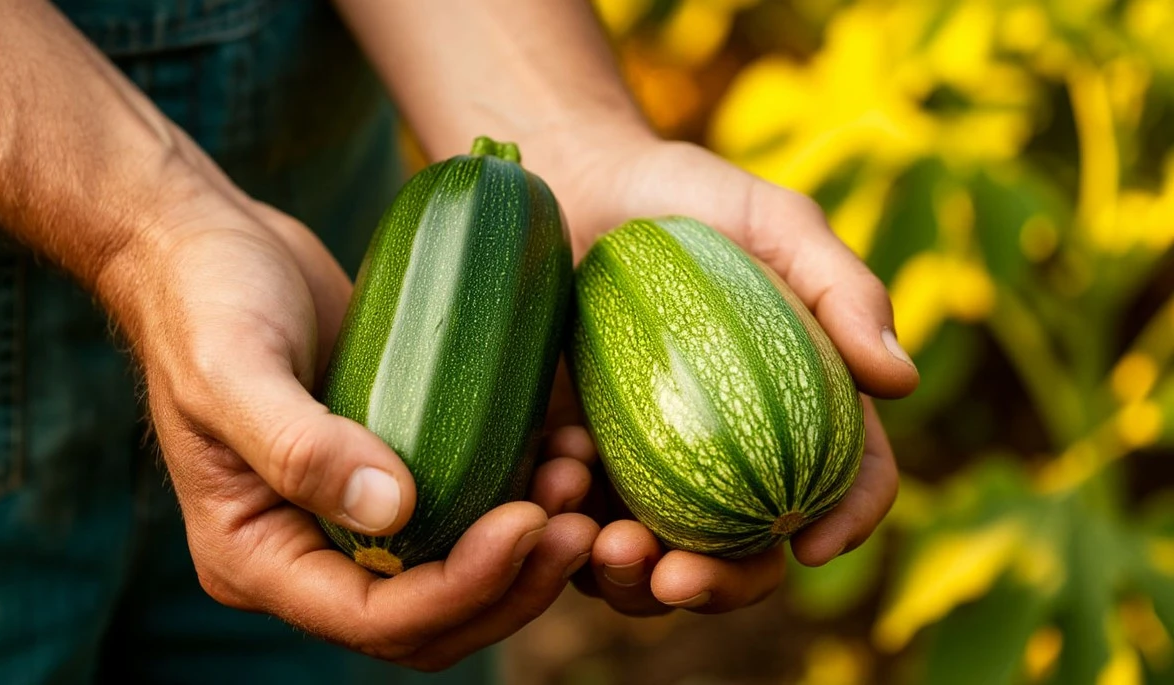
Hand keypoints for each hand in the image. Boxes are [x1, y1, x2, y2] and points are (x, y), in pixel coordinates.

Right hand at [106, 196, 595, 670]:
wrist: (208, 245)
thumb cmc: (202, 302)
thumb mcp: (229, 368)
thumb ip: (298, 446)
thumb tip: (393, 512)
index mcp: (257, 555)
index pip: (372, 617)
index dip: (459, 588)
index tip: (528, 523)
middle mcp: (309, 552)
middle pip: (429, 616)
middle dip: (512, 581)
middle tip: (581, 521)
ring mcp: (352, 514)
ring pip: (457, 572)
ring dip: (529, 547)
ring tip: (576, 476)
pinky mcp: (391, 465)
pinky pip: (463, 509)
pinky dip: (517, 493)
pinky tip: (560, 447)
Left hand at [533, 138, 916, 615]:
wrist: (569, 184)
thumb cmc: (682, 198)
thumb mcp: (769, 221)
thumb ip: (840, 286)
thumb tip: (900, 380)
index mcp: (795, 411)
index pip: (845, 484)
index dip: (844, 525)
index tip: (811, 546)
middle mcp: (725, 456)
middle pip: (744, 557)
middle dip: (716, 587)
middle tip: (670, 577)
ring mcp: (645, 468)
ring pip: (651, 564)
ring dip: (625, 575)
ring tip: (588, 528)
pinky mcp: (573, 461)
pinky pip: (570, 525)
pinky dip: (560, 526)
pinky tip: (547, 480)